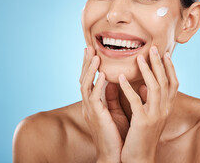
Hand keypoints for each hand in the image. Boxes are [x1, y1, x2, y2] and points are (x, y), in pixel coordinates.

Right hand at [80, 46, 127, 162]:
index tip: (93, 51)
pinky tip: (102, 74)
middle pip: (84, 78)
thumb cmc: (115, 132)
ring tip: (95, 56)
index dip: (90, 66)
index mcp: (93, 102)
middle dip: (86, 63)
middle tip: (89, 47)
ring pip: (85, 85)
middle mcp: (89, 104)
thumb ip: (111, 96)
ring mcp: (90, 110)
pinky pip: (93, 98)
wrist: (114, 153)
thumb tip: (113, 80)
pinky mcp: (95, 116)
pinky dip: (97, 85)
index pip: (90, 79)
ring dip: (90, 70)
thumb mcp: (113, 110)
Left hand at [119, 46, 178, 162]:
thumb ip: (148, 99)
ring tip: (139, 57)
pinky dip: (128, 88)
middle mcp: (164, 110)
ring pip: (154, 87)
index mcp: (166, 108)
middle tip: (154, 48)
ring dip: (147, 71)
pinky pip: (136, 100)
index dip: (171, 68)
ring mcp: (155, 116)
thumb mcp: (148, 115)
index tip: (166, 54)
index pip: (173, 84)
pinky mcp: (143, 122)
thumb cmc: (141, 135)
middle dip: (160, 64)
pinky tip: (120, 77)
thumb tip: (143, 84)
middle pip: (165, 82)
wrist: (139, 159)